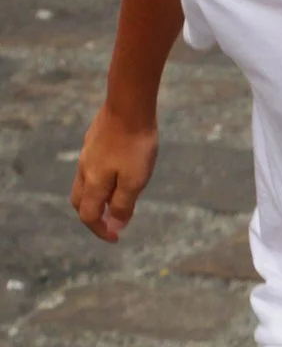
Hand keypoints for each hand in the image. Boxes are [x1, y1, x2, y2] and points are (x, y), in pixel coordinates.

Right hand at [72, 107, 157, 241]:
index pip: (88, 215)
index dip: (100, 230)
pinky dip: (100, 180)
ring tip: (116, 202)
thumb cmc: (135, 145)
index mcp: (93, 183)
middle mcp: (85, 170)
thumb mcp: (134, 180)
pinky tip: (116, 174)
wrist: (129, 108)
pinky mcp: (94, 142)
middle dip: (93, 216)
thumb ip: (123, 204)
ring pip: (84, 184)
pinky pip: (92, 168)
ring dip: (96, 197)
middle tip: (112, 223)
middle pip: (80, 201)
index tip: (116, 238)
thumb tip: (114, 227)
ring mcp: (87, 155)